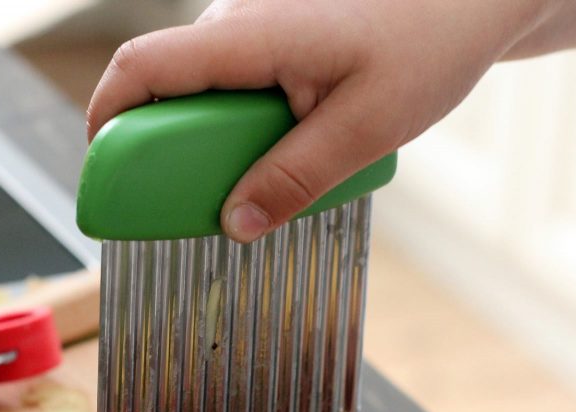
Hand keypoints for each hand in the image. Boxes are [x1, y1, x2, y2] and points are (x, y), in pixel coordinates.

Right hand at [86, 0, 550, 242]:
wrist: (471, 0)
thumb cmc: (426, 44)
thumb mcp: (364, 127)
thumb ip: (296, 178)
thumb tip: (236, 225)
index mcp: (250, 33)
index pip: (143, 67)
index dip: (107, 120)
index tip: (104, 174)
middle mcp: (240, 20)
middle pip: (168, 89)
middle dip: (169, 151)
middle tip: (197, 203)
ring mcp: (258, 25)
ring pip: (204, 91)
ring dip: (216, 142)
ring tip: (266, 177)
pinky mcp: (276, 36)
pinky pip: (236, 85)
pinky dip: (244, 125)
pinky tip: (291, 145)